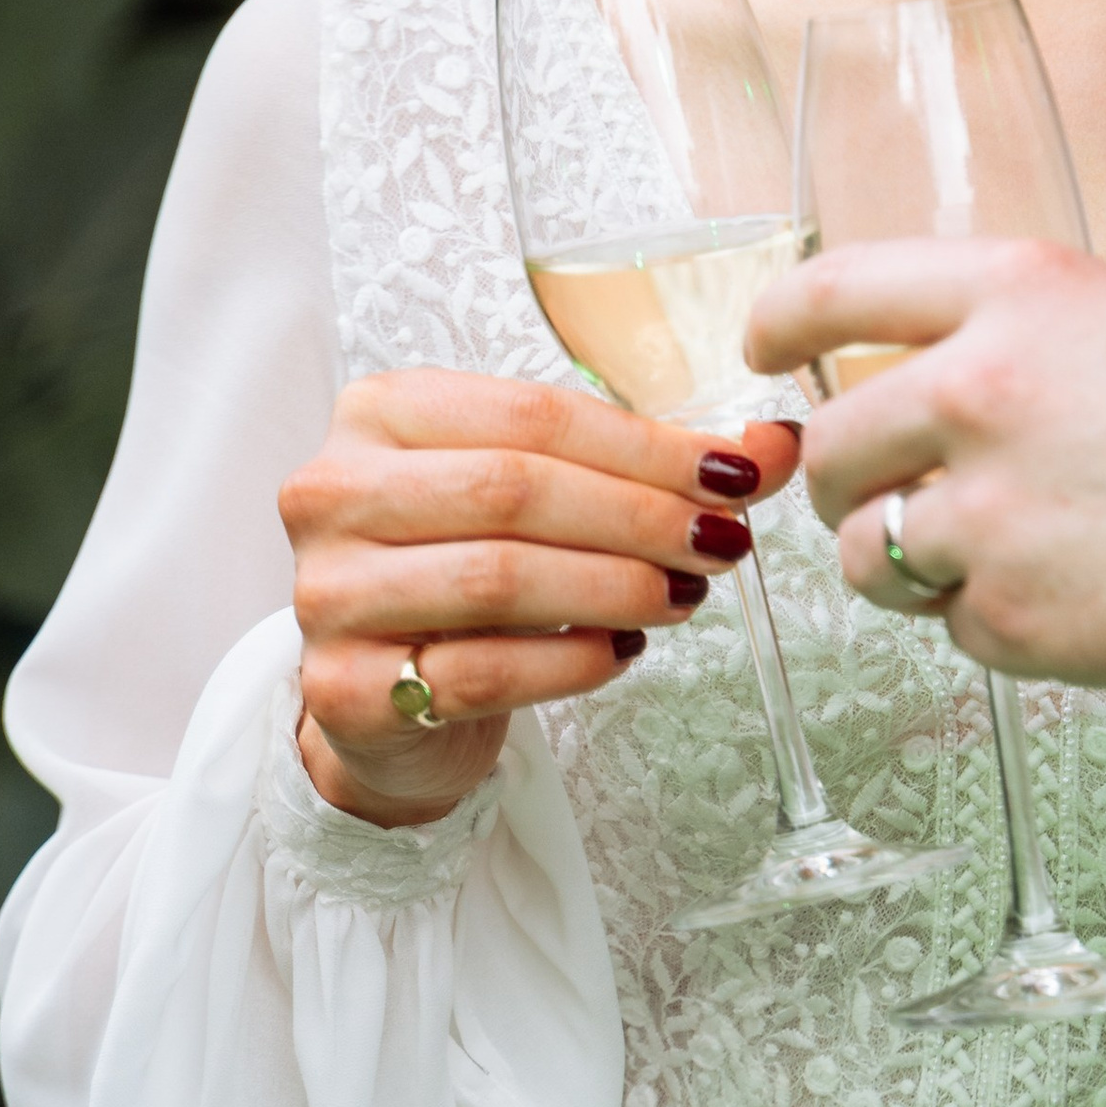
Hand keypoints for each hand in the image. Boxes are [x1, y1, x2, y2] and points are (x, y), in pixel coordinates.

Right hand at [280, 371, 800, 825]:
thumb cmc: (469, 568)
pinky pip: (479, 671)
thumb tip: (778, 443)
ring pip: (497, 578)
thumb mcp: (548, 493)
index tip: (733, 474)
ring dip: (614, 587)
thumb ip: (653, 464)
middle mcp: (333, 490)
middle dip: (638, 516)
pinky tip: (621, 651)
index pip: (532, 414)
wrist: (383, 695)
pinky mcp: (341, 689)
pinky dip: (569, 662)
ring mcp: (327, 592)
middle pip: (513, 489)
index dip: (645, 446)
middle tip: (721, 541)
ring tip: (684, 595)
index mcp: (380, 411)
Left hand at [746, 241, 1105, 691]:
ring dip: (903, 562)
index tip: (763, 346)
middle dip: (848, 477)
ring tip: (990, 558)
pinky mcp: (1007, 615)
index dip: (781, 320)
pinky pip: (946, 625)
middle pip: (835, 440)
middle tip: (894, 494)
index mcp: (1017, 291)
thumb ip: (1012, 340)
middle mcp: (980, 387)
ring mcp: (984, 509)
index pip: (841, 288)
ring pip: (864, 549)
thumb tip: (917, 389)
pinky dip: (990, 623)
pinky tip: (1068, 596)